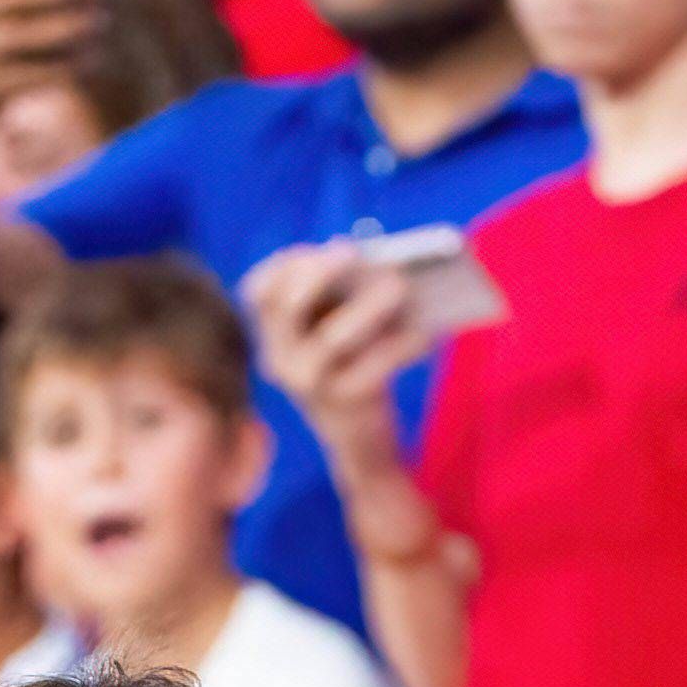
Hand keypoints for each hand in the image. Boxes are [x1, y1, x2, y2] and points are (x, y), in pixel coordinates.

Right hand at [246, 245, 428, 465]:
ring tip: (402, 286)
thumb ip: (346, 292)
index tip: (327, 248)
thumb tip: (379, 264)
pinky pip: (372, 370)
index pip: (259, 290)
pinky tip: (427, 331)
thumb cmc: (356, 364)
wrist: (360, 439)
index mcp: (273, 334)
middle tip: (356, 253)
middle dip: (322, 273)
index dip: (289, 264)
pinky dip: (402, 345)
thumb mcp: (341, 325)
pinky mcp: (343, 407)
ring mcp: (307, 385)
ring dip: (369, 307)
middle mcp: (280, 359)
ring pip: (332, 338)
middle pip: (290, 307)